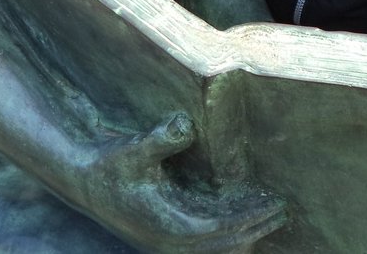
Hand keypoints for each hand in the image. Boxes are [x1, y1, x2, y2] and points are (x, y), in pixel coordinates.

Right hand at [85, 112, 285, 252]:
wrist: (83, 179)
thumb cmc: (110, 162)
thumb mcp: (134, 148)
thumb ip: (161, 139)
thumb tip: (184, 124)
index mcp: (168, 226)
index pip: (222, 229)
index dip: (251, 218)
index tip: (276, 203)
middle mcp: (168, 242)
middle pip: (224, 244)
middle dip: (255, 228)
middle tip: (283, 209)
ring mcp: (165, 244)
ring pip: (215, 250)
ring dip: (243, 236)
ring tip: (269, 217)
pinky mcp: (163, 239)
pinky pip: (203, 247)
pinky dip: (225, 239)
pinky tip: (241, 225)